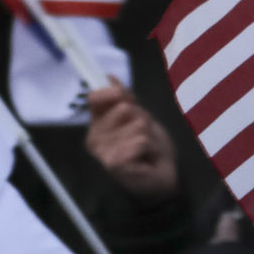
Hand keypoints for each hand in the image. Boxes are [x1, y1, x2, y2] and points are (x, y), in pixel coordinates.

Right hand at [85, 84, 177, 200]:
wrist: (160, 177)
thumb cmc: (149, 147)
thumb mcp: (139, 117)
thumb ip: (124, 97)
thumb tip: (109, 76)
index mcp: (97, 123)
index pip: (96, 97)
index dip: (113, 94)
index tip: (129, 102)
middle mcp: (94, 136)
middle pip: (124, 108)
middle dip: (142, 119)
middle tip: (143, 135)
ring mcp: (101, 151)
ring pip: (136, 124)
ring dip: (149, 135)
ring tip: (146, 148)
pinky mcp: (113, 164)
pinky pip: (139, 141)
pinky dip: (149, 147)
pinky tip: (145, 159)